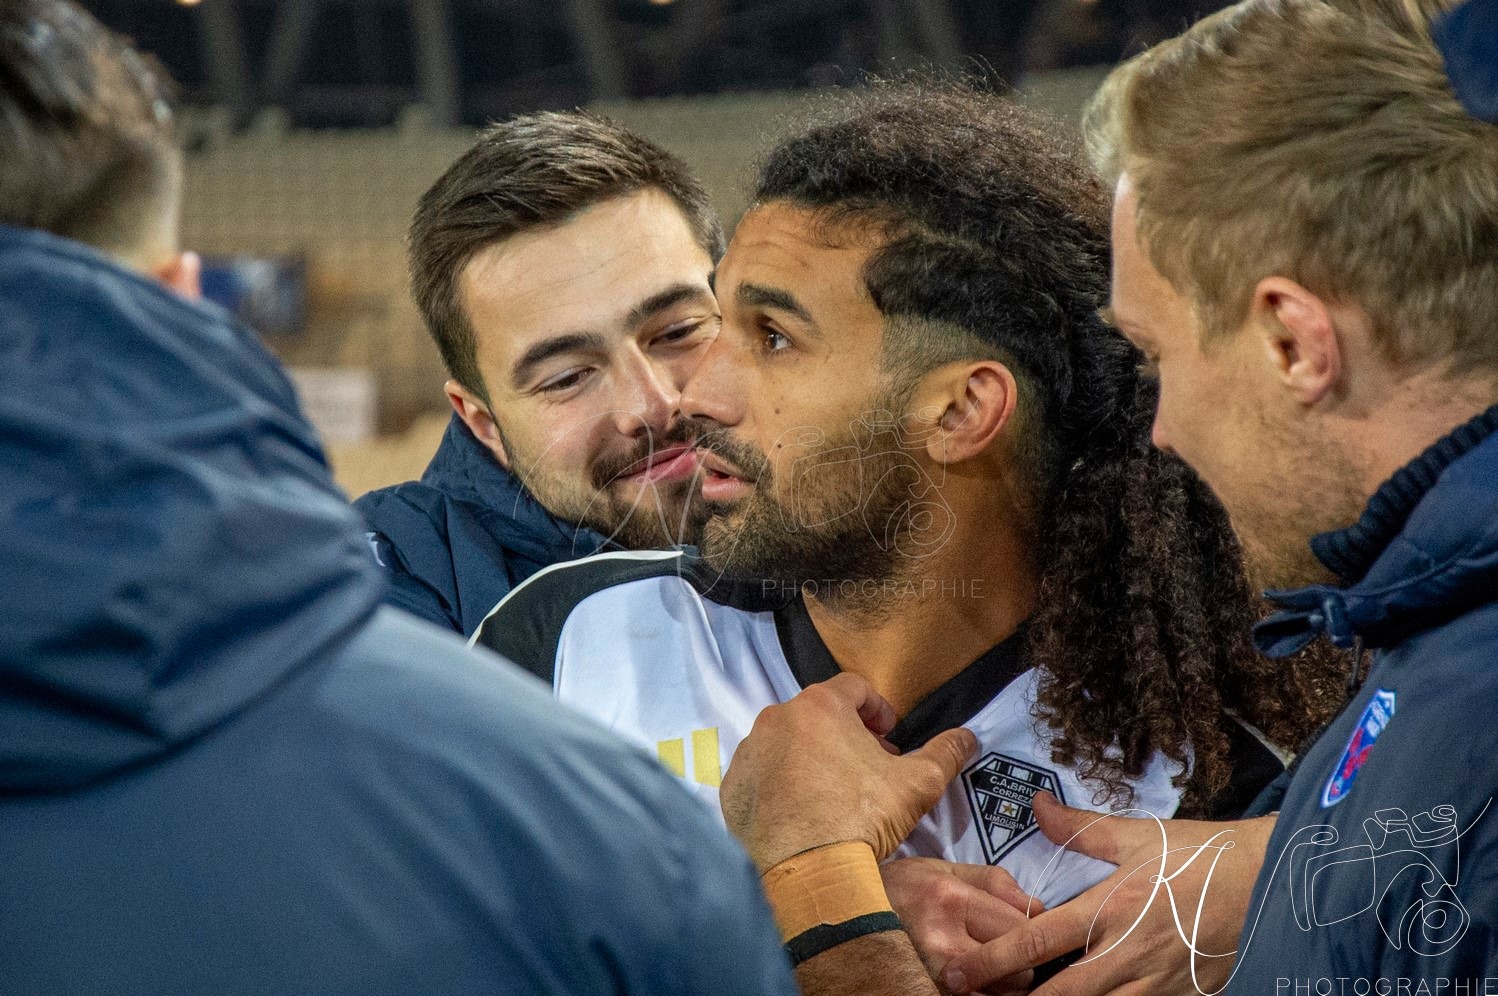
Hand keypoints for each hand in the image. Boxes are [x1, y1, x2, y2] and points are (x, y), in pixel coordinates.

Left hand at [720, 672, 977, 869]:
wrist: (809, 872)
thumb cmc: (864, 817)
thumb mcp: (918, 783)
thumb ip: (945, 753)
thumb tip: (967, 737)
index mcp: (820, 706)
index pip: (854, 687)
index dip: (877, 709)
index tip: (889, 736)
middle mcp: (776, 719)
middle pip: (817, 715)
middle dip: (845, 736)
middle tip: (867, 768)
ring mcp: (749, 753)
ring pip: (786, 744)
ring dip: (810, 758)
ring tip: (834, 793)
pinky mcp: (732, 788)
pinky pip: (761, 776)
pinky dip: (781, 785)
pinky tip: (802, 813)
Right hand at [883, 857, 1042, 988]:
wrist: (848, 912)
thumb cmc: (904, 888)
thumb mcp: (946, 869)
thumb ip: (995, 882)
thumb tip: (1037, 907)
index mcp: (951, 900)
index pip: (1022, 929)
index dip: (1031, 930)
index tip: (1024, 928)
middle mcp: (942, 942)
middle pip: (1016, 970)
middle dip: (1020, 962)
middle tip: (1006, 950)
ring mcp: (933, 976)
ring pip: (999, 995)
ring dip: (1003, 985)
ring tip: (989, 966)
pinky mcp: (926, 993)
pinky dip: (981, 995)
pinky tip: (974, 979)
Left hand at [941, 793, 1274, 995]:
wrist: (1270, 883)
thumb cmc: (1199, 856)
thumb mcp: (1136, 834)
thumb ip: (1079, 827)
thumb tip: (1036, 805)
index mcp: (1110, 907)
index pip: (1040, 940)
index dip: (995, 959)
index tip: (959, 971)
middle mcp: (1128, 952)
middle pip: (1062, 995)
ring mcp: (1156, 983)